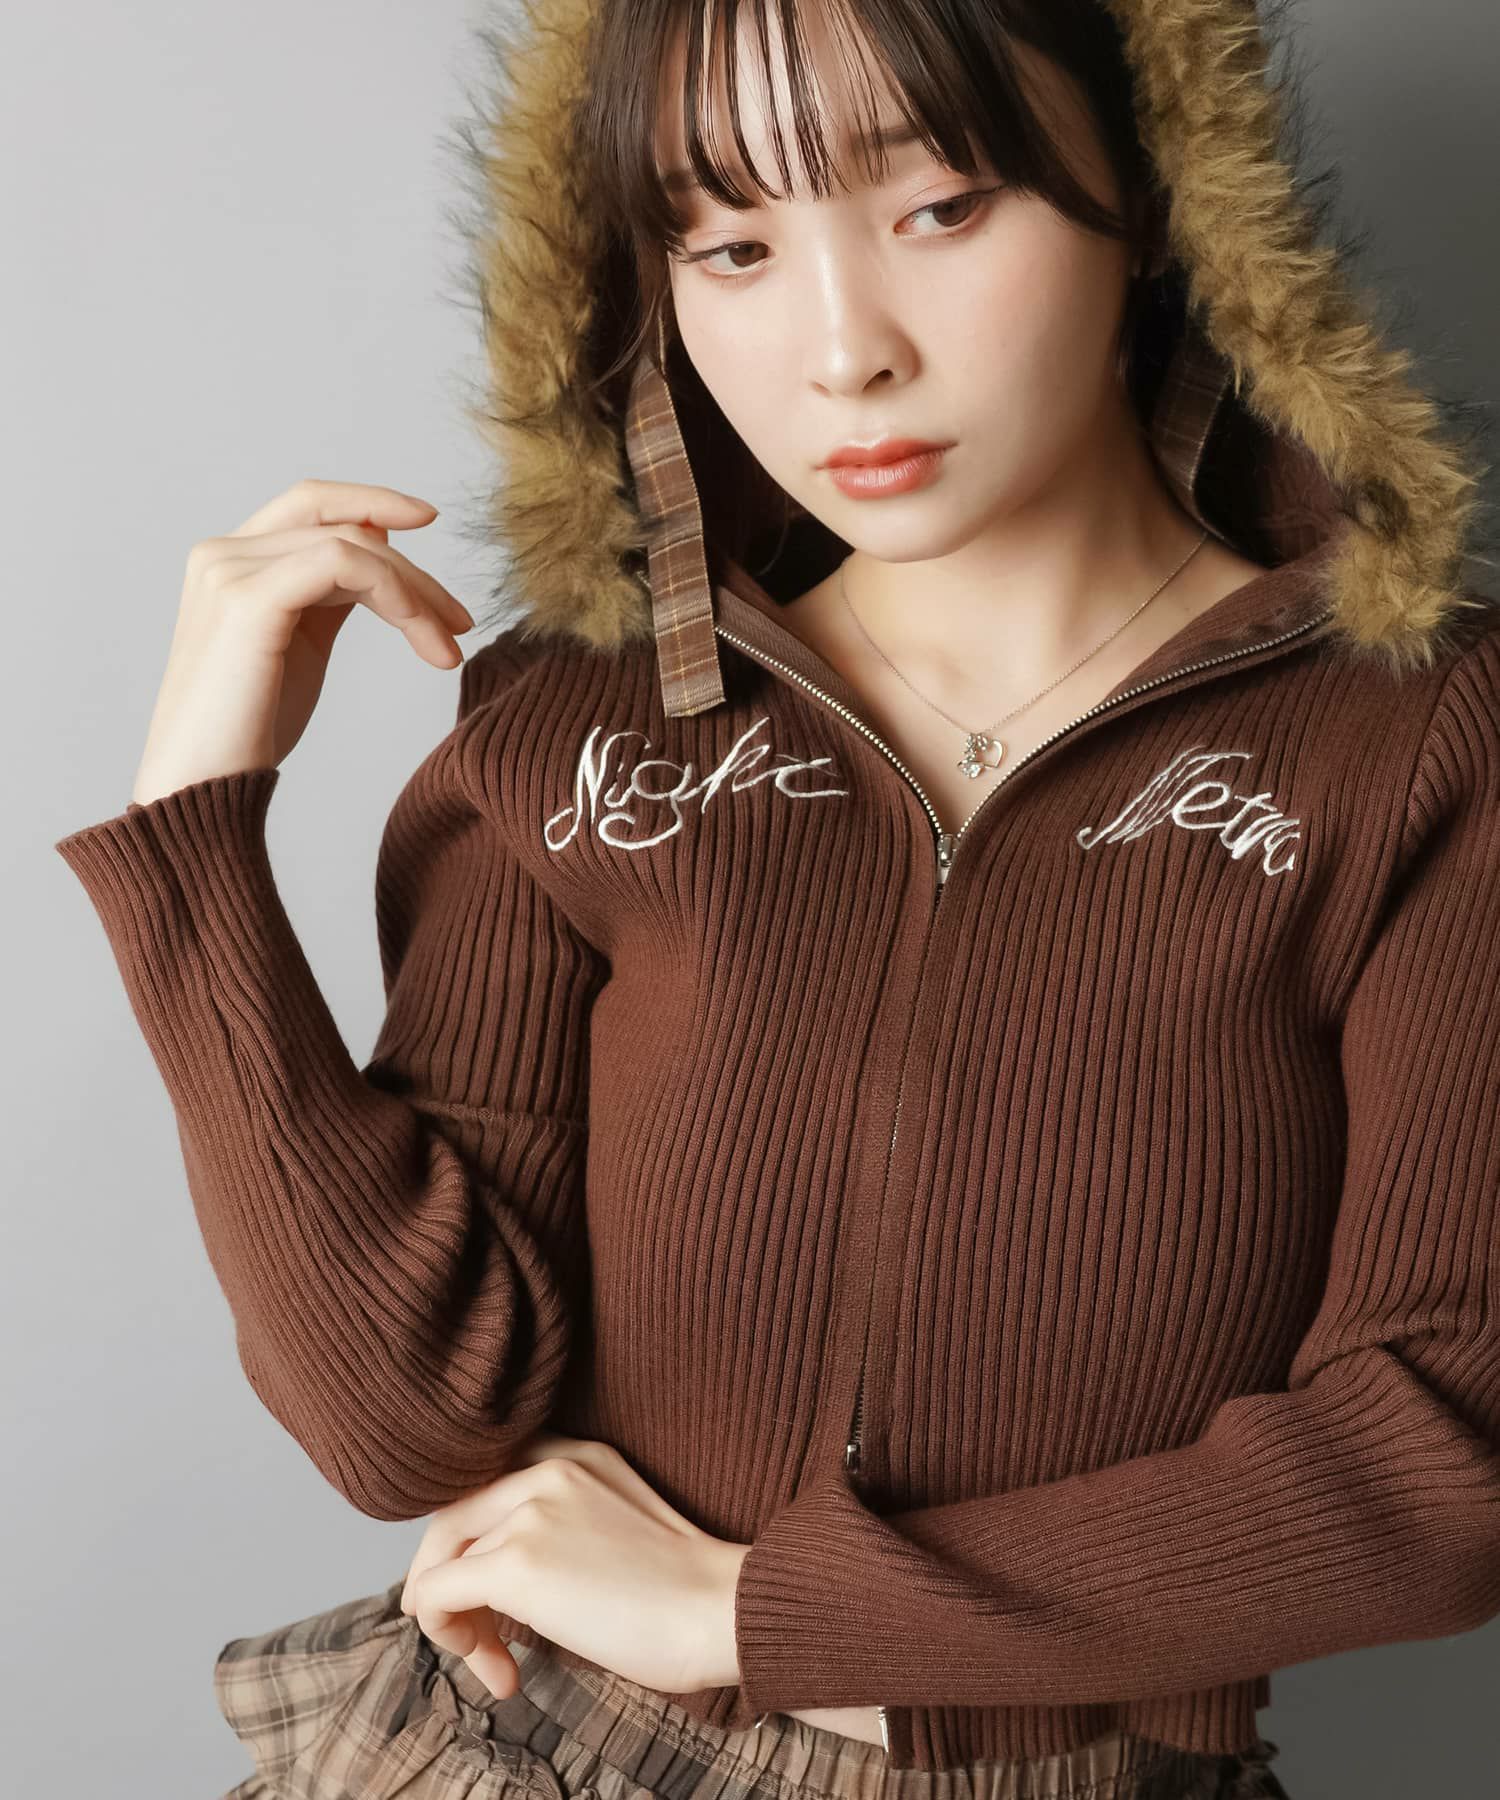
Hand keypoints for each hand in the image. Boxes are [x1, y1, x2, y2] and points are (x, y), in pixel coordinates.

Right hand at [131, 478, 474, 804]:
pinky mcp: (250, 599)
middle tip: (460, 622)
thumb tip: (378, 552)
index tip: (429, 520)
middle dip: (413, 568)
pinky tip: (422, 636)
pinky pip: (345, 564)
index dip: (371, 500)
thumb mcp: (300, 645)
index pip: (310, 504)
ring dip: (416, 593)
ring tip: (448, 647)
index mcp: (231, 562)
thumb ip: (330, 594)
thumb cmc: (249, 730)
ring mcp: (230, 571)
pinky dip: (396, 593)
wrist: (203, 788)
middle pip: (340, 524)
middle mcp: (223, 554)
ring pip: (352, 545)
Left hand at [399, 1431, 752, 1699]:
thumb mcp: (618, 1525)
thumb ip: (564, 1523)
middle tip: (481, 1640)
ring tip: (496, 1664)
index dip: (474, 1541)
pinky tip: (495, 1666)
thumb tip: (501, 1574)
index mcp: (578, 1454)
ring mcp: (530, 1511)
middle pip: (454, 1518)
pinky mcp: (516, 1564)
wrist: (719, 1611)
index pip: (489, 1485)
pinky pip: (437, 1592)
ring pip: (441, 1560)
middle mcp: (549, 1467)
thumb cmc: (683, 1594)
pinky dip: (445, 1633)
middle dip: (452, 1583)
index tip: (482, 1592)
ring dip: (458, 1621)